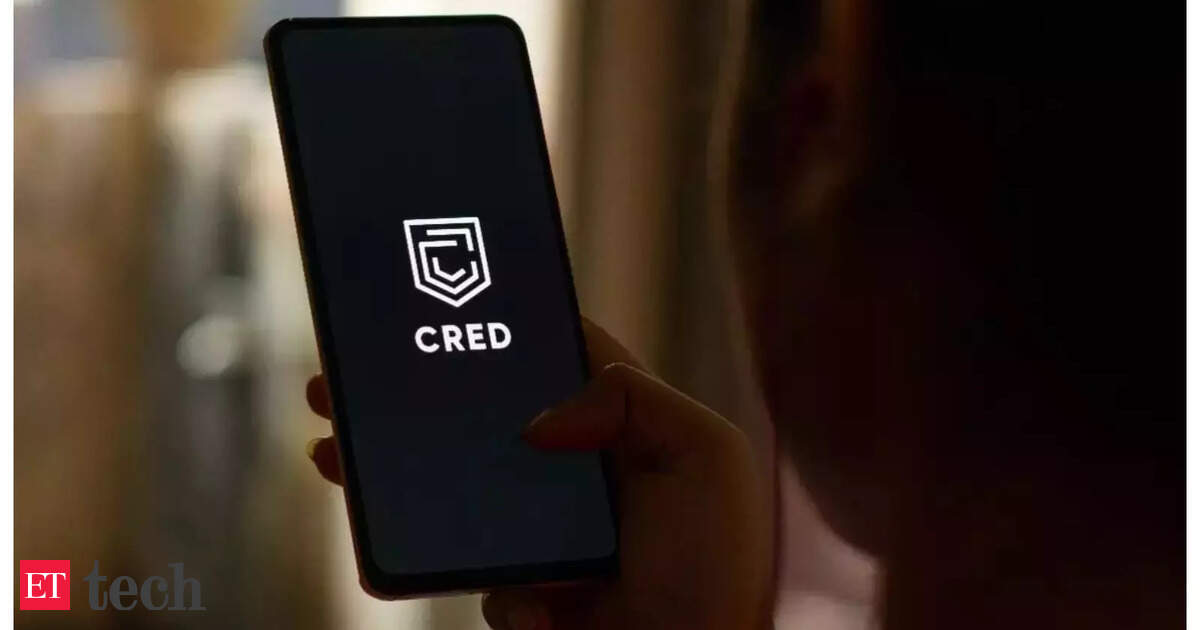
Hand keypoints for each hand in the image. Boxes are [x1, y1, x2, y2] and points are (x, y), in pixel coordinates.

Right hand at [304, 319, 773, 629]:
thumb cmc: (716, 567)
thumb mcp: (707, 459)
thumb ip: (636, 401)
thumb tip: (540, 418)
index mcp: (622, 430)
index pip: (553, 362)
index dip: (501, 330)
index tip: (441, 300)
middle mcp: (576, 474)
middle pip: (481, 419)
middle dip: (416, 396)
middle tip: (345, 378)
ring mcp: (544, 533)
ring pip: (454, 487)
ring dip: (390, 470)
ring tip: (332, 451)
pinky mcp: (521, 587)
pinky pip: (463, 566)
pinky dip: (451, 570)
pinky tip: (514, 598)